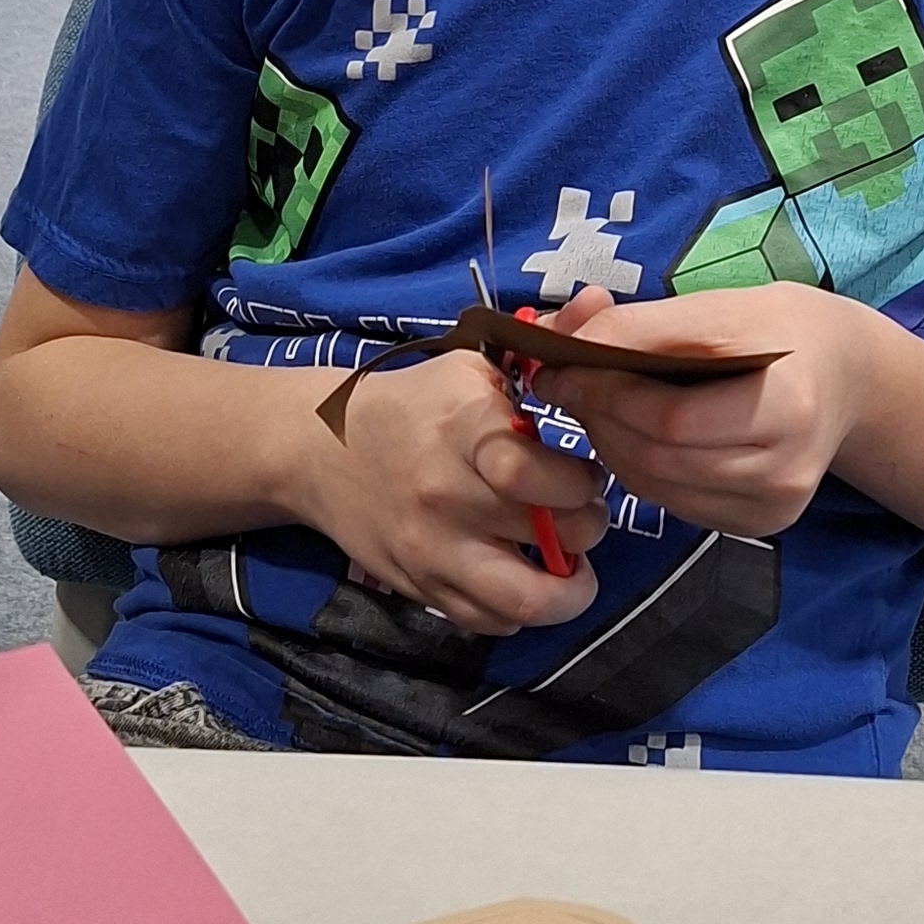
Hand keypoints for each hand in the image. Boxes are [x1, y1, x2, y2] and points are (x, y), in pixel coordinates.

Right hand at [288, 347, 608, 638]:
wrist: (319, 450)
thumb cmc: (415, 404)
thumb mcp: (472, 363)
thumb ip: (544, 340)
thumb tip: (604, 302)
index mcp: (464, 430)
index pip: (533, 473)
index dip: (581, 479)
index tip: (586, 471)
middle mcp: (446, 495)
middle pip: (551, 534)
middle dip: (589, 525)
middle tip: (583, 511)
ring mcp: (432, 550)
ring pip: (527, 600)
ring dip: (569, 588)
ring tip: (573, 565)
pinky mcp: (421, 589)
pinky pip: (491, 621)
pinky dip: (522, 609)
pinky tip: (527, 578)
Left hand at [530, 282, 871, 541]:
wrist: (846, 377)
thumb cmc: (779, 332)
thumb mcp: (720, 308)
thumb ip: (639, 325)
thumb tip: (556, 338)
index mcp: (788, 408)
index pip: (672, 419)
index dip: (607, 395)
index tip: (559, 367)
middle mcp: (787, 470)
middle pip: (659, 458)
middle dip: (599, 420)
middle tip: (565, 384)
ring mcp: (775, 505)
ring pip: (657, 486)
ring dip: (609, 445)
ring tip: (595, 404)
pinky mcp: (761, 524)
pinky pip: (675, 503)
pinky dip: (639, 469)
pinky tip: (633, 434)